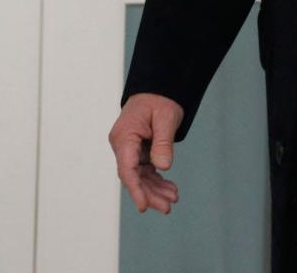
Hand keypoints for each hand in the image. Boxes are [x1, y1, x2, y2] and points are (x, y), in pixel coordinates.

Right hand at [109, 92, 184, 213]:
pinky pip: (146, 171)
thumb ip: (163, 142)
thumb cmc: (160, 100)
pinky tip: (170, 189)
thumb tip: (162, 167)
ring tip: (173, 199)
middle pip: (133, 177)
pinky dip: (158, 181)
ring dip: (155, 190)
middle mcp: (123, 146)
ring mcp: (130, 150)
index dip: (135, 189)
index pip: (127, 168)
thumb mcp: (166, 118)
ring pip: (140, 177)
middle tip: (168, 207)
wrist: (158, 89)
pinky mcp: (138, 152)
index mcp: (124, 137)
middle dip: (149, 194)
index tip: (143, 207)